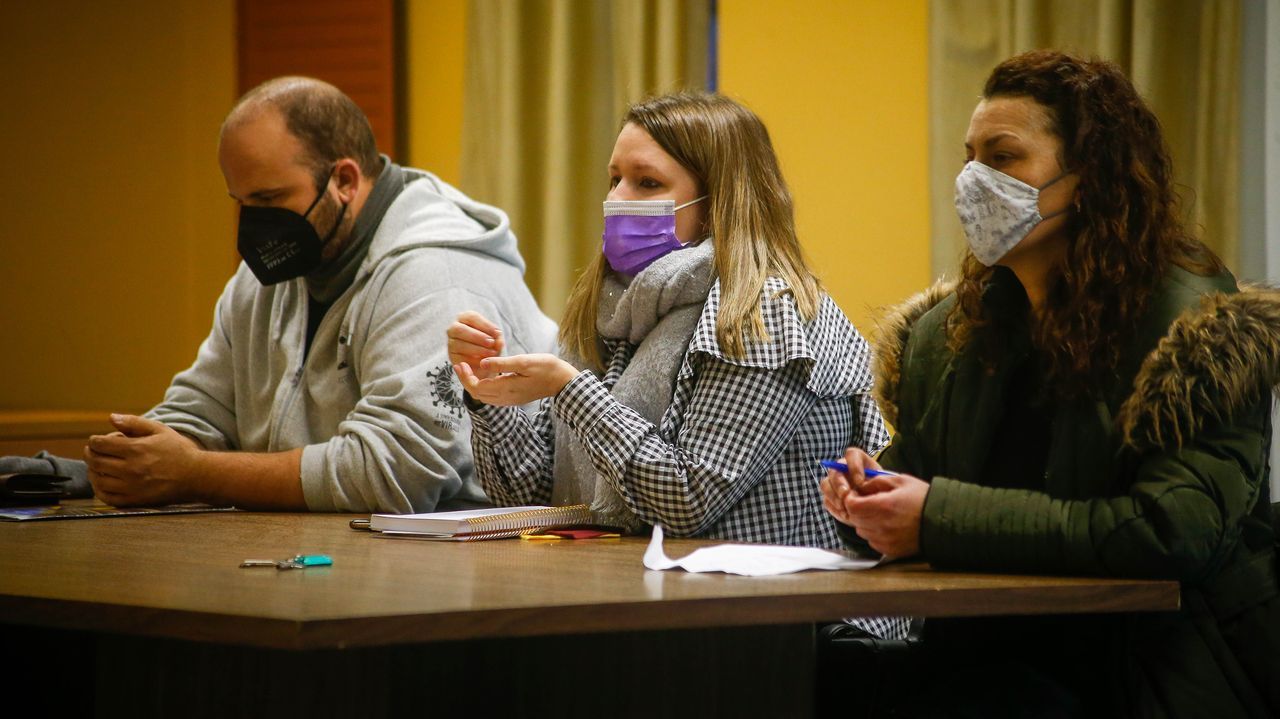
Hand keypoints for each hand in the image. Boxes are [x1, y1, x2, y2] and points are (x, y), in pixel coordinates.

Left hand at [84, 414, 203, 505]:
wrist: (196, 476)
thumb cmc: (178, 451)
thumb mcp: (160, 430)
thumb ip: (134, 422)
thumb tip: (110, 418)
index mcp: (136, 449)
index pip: (101, 444)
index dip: (94, 441)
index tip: (96, 440)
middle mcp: (131, 469)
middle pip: (96, 461)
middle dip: (89, 454)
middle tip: (92, 452)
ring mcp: (132, 487)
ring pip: (98, 480)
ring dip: (92, 471)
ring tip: (95, 467)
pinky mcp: (135, 500)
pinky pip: (107, 498)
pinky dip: (99, 490)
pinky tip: (101, 483)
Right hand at [447, 311, 504, 380]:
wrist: (484, 361)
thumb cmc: (489, 344)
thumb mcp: (496, 339)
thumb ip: (498, 339)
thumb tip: (499, 342)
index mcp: (464, 318)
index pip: (471, 317)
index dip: (485, 325)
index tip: (497, 332)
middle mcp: (454, 329)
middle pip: (460, 330)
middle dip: (477, 336)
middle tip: (491, 343)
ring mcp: (451, 343)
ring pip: (459, 344)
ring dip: (477, 349)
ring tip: (491, 353)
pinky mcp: (452, 357)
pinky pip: (460, 358)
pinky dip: (473, 360)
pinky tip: (484, 362)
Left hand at [453, 354, 579, 405]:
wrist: (563, 382)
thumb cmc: (547, 368)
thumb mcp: (524, 361)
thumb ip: (502, 364)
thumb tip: (482, 363)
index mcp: (506, 388)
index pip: (477, 387)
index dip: (465, 377)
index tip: (460, 363)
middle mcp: (506, 398)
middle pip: (477, 394)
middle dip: (466, 380)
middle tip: (461, 365)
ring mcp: (510, 400)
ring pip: (484, 397)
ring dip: (474, 384)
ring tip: (469, 369)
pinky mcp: (514, 398)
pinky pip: (492, 397)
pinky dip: (484, 387)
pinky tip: (485, 376)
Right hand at [820, 447, 882, 524]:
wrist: (877, 504)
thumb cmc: (882, 489)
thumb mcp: (883, 483)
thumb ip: (875, 482)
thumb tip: (863, 486)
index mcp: (857, 460)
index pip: (851, 454)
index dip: (854, 467)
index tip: (860, 482)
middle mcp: (842, 468)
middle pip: (835, 470)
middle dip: (839, 483)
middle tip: (846, 494)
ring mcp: (834, 482)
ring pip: (825, 484)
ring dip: (833, 496)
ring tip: (844, 507)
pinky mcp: (830, 496)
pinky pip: (827, 500)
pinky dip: (834, 508)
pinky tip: (845, 514)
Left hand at [840, 471, 928, 558]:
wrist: (943, 521)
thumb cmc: (923, 499)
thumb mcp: (901, 481)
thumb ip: (877, 481)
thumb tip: (861, 486)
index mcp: (883, 506)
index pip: (851, 506)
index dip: (851, 499)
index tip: (857, 495)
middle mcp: (881, 526)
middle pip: (854, 519)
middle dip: (857, 510)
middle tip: (868, 503)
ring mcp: (885, 540)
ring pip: (861, 531)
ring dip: (865, 522)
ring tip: (880, 515)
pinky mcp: (890, 550)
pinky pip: (872, 542)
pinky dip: (874, 534)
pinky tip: (887, 526)